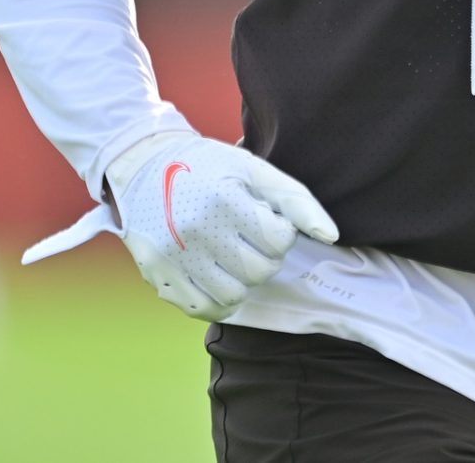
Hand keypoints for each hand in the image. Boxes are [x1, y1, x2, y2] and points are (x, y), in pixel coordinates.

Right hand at [105, 132, 338, 321]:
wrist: (145, 166)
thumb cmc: (209, 167)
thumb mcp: (254, 170)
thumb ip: (297, 200)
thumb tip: (330, 235)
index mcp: (223, 198)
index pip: (279, 241)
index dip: (281, 233)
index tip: (266, 220)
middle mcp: (195, 229)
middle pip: (259, 271)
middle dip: (265, 257)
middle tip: (251, 239)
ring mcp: (173, 256)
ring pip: (234, 295)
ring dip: (243, 280)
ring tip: (234, 256)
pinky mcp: (157, 274)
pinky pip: (202, 309)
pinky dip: (218, 300)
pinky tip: (218, 276)